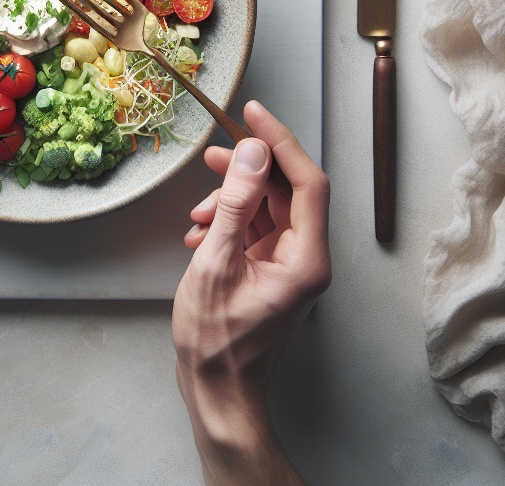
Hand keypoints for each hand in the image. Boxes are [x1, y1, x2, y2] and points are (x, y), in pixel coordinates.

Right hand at [172, 101, 330, 485]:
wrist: (217, 391)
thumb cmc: (216, 340)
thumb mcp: (216, 262)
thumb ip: (234, 204)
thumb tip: (250, 153)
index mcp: (307, 258)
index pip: (307, 182)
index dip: (280, 142)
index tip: (253, 113)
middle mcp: (307, 258)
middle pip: (285, 192)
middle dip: (246, 171)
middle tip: (213, 155)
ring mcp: (290, 266)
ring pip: (266, 209)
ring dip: (230, 201)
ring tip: (197, 216)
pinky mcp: (271, 271)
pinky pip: (255, 230)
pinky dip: (227, 224)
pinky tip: (200, 236)